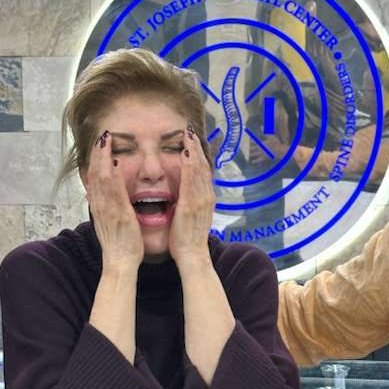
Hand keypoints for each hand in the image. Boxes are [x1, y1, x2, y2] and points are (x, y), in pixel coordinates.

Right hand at [84, 131, 143, 270]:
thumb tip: (104, 198)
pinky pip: (113, 192)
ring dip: (103, 158)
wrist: (120, 263)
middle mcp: (101, 205)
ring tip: (105, 140)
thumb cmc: (120, 245)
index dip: (96, 161)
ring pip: (101, 179)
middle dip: (97, 154)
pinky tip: (115, 162)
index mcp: (101, 207)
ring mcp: (108, 209)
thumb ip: (108, 209)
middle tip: (101, 136)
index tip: (99, 145)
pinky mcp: (119, 215)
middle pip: (95, 174)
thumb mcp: (110, 223)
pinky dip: (112, 176)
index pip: (95, 179)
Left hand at [168, 125, 214, 267]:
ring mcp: (200, 200)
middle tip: (191, 132)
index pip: (202, 173)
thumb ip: (188, 204)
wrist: (192, 256)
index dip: (198, 156)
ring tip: (188, 135)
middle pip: (203, 167)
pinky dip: (189, 165)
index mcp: (204, 200)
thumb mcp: (190, 217)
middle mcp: (205, 197)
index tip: (192, 143)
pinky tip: (185, 153)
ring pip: (199, 169)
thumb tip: (183, 196)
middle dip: (197, 148)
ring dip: (194, 151)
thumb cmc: (187, 240)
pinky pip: (191, 180)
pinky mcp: (191, 204)